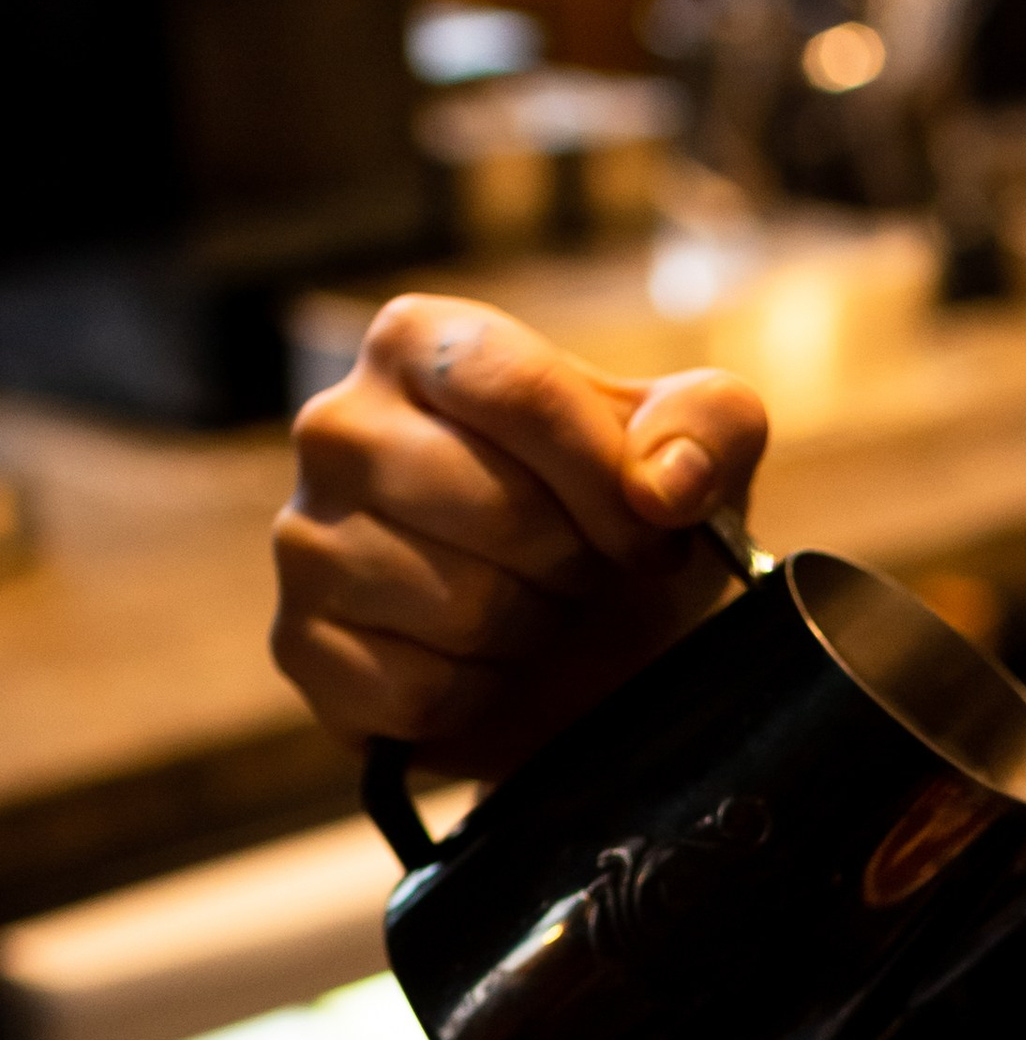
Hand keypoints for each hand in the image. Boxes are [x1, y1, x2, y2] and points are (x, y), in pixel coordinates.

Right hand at [271, 294, 766, 778]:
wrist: (579, 654)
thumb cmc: (622, 529)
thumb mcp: (699, 455)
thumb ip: (712, 426)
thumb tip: (667, 484)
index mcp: (423, 343)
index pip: (517, 391)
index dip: (605, 478)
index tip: (653, 533)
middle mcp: (337, 425)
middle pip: (491, 505)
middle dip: (573, 561)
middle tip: (582, 572)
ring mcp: (303, 537)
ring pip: (456, 605)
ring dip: (530, 630)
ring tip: (533, 612)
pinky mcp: (299, 645)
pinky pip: (417, 689)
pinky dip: (480, 696)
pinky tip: (484, 668)